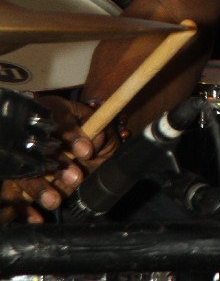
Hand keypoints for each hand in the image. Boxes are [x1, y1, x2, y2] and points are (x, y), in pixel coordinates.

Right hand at [0, 95, 118, 222]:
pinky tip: (35, 218)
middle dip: (56, 165)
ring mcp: (23, 155)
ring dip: (39, 188)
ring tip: (55, 201)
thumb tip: (94, 140)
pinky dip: (22, 208)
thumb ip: (98, 129)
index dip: (72, 135)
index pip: (60, 120)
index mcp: (55, 110)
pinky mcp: (17, 178)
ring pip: (23, 172)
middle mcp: (34, 131)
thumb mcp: (98, 125)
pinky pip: (12, 194)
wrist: (83, 148)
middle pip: (38, 148)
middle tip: (76, 177)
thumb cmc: (89, 131)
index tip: (87, 151)